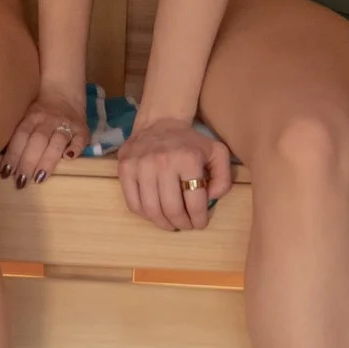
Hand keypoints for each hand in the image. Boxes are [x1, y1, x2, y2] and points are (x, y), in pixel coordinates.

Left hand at [0, 85, 87, 185]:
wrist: (64, 91)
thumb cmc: (39, 111)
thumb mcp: (25, 115)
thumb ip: (18, 135)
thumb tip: (3, 162)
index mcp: (31, 117)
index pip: (20, 136)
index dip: (13, 155)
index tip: (6, 173)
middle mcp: (48, 119)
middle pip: (37, 141)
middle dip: (28, 162)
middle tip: (21, 182)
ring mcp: (67, 124)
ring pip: (57, 141)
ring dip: (48, 160)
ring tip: (39, 178)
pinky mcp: (82, 129)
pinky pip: (81, 139)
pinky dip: (75, 148)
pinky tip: (69, 158)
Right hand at [118, 114, 230, 232]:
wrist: (160, 122)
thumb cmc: (190, 142)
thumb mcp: (217, 153)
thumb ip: (223, 177)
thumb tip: (212, 198)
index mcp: (188, 159)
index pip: (194, 201)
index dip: (199, 219)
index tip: (200, 223)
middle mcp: (162, 162)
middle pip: (171, 208)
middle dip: (182, 224)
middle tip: (186, 225)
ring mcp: (140, 165)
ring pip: (151, 209)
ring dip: (163, 223)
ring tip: (171, 223)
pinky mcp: (124, 168)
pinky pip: (133, 203)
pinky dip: (145, 214)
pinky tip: (155, 213)